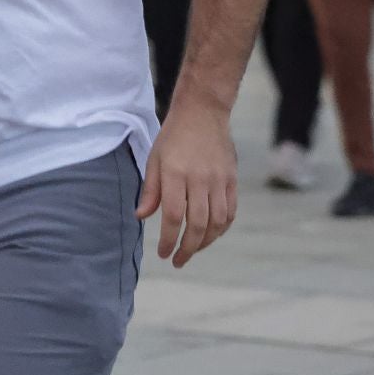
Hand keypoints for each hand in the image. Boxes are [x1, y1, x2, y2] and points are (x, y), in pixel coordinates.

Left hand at [137, 98, 237, 267]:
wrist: (203, 113)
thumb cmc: (173, 138)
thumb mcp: (154, 160)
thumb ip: (150, 190)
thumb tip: (141, 217)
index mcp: (176, 174)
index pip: (174, 216)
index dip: (168, 239)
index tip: (163, 252)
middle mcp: (200, 179)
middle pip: (197, 224)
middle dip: (187, 248)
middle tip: (177, 260)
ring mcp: (219, 180)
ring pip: (217, 222)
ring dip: (205, 242)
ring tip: (192, 250)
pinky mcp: (232, 180)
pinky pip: (230, 212)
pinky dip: (221, 228)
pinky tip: (210, 235)